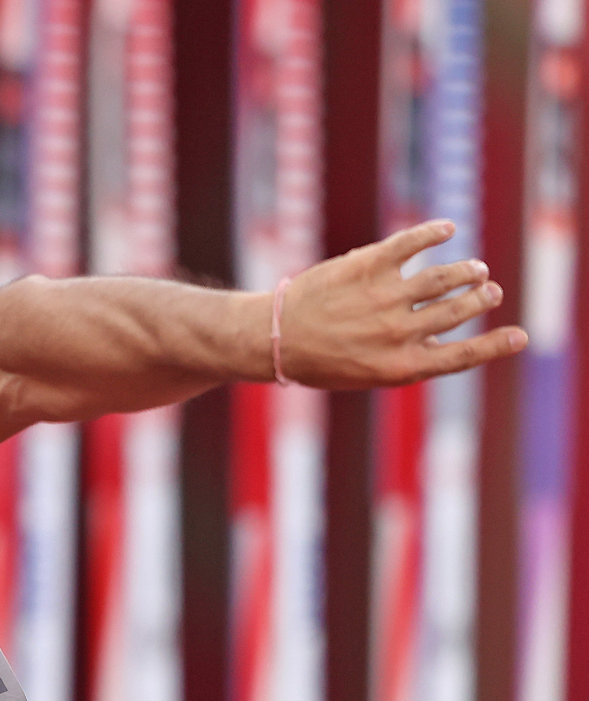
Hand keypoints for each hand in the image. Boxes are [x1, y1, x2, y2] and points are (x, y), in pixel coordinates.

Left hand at [278, 220, 527, 387]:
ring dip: (465, 271)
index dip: (497, 345)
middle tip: (490, 290)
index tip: (520, 335)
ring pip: (442, 278)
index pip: (463, 355)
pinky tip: (446, 229)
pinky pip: (410, 244)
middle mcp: (397, 333)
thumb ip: (408, 358)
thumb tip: (443, 337)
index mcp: (401, 366)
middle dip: (482, 298)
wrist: (276, 338)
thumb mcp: (368, 374)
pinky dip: (432, 233)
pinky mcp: (366, 266)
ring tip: (475, 270)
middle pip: (458, 310)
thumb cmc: (321, 360)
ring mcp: (383, 298)